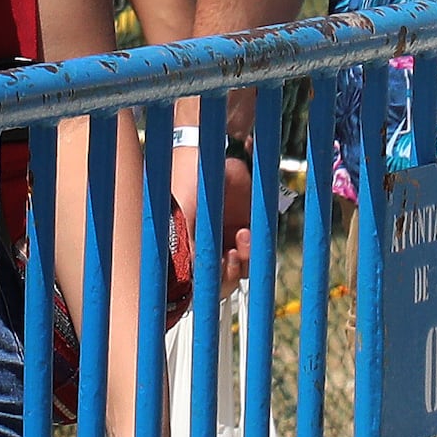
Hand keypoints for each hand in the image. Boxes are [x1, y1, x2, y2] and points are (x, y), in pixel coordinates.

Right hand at [160, 131, 259, 292]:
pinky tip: (244, 234)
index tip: (209, 277)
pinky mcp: (246, 226)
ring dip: (241, 265)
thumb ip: (185, 246)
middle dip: (226, 279)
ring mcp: (225, 239)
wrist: (210, 149)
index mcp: (183, 249)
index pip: (192, 283)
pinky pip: (255, 251)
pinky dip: (253, 250)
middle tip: (229, 263)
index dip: (202, 287)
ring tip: (238, 246)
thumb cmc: (186, 178)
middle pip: (218, 283)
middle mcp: (204, 248)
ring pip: (240, 271)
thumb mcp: (181, 213)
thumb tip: (188, 279)